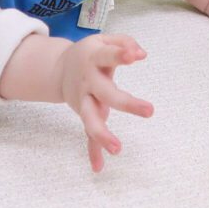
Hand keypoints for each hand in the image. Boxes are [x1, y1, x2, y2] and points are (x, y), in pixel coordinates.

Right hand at [57, 34, 154, 171]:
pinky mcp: (84, 114)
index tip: (137, 56)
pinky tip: (99, 167)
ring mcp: (84, 101)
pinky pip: (88, 135)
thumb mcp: (105, 40)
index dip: (122, 55)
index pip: (108, 56)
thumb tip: (141, 54)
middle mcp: (87, 82)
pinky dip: (92, 151)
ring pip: (90, 119)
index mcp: (93, 59)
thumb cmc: (91, 53)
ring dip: (102, 134)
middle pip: (106, 93)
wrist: (58, 69)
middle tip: (150, 111)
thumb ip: (125, 43)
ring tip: (117, 149)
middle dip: (127, 103)